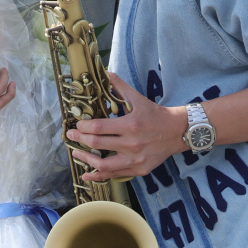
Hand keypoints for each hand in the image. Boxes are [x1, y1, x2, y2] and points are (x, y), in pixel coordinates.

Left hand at [66, 73, 185, 180]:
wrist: (177, 132)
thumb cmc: (155, 114)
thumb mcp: (138, 98)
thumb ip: (119, 86)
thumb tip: (103, 72)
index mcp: (130, 125)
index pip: (99, 128)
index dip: (84, 127)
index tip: (77, 125)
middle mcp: (132, 144)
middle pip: (98, 144)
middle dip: (80, 140)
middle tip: (71, 137)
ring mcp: (136, 159)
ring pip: (104, 165)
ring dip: (86, 160)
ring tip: (77, 153)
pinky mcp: (139, 170)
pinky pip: (115, 175)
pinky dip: (99, 176)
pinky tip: (88, 174)